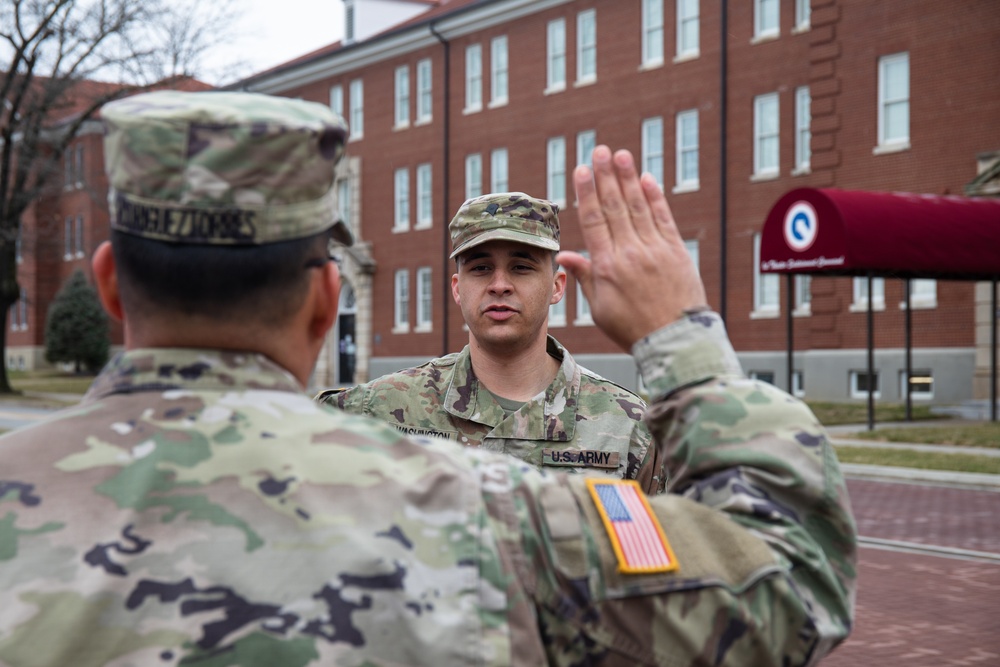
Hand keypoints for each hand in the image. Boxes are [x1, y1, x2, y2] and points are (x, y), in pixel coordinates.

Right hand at [557, 146, 707, 350]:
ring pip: (639, 207)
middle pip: (615, 207)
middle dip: (606, 176)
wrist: (674, 340)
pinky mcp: (676, 252)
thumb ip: (585, 277)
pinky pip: (663, 218)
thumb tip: (565, 255)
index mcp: (608, 267)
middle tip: (599, 151)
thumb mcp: (600, 308)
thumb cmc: (632, 328)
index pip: (594, 221)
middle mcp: (630, 253)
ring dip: (629, 179)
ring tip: (621, 155)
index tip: (582, 170)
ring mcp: (655, 250)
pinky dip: (655, 197)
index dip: (587, 193)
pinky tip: (646, 179)